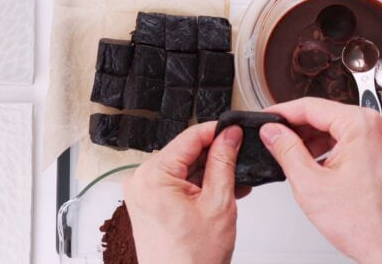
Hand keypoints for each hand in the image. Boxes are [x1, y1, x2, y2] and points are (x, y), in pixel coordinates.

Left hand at [123, 122, 248, 263]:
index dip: (216, 131)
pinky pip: (176, 182)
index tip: (235, 130)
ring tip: (235, 182)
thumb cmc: (191, 259)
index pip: (189, 137)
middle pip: (185, 152)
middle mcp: (141, 181)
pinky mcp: (149, 202)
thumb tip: (229, 135)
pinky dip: (198, 185)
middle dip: (215, 155)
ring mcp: (143, 192)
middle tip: (240, 159)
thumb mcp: (218, 203)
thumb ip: (223, 162)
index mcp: (153, 177)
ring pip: (183, 167)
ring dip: (210, 172)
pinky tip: (220, 191)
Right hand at [259, 98, 381, 263]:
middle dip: (296, 129)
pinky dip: (328, 151)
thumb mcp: (311, 184)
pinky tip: (313, 166)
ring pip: (337, 130)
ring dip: (311, 141)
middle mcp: (377, 128)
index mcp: (361, 126)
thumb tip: (273, 132)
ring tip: (291, 157)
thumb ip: (286, 151)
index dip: (282, 112)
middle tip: (273, 140)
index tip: (267, 118)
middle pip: (325, 116)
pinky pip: (350, 142)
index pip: (311, 107)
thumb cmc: (368, 224)